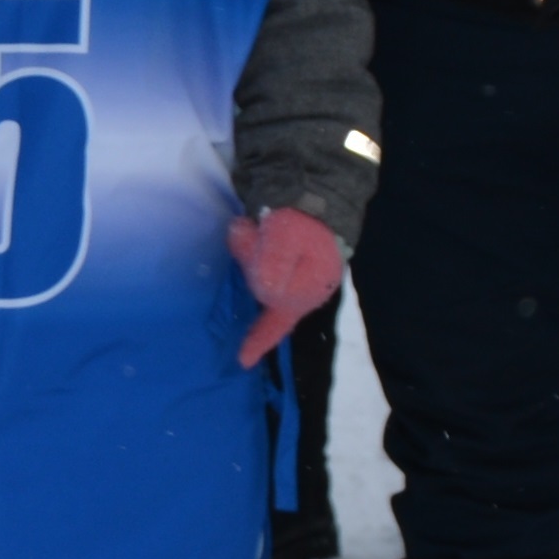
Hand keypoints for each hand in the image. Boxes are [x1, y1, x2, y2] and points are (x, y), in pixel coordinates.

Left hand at [227, 204, 343, 369]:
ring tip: (253, 226)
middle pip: (259, 291)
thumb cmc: (303, 221)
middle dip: (249, 263)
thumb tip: (268, 294)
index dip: (259, 341)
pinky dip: (246, 241)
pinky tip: (249, 225)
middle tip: (250, 233)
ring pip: (254, 273)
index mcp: (302, 293)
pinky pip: (254, 259)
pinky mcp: (280, 261)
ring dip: (247, 248)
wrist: (317, 197)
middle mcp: (296, 291)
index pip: (278, 323)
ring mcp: (289, 276)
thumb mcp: (286, 238)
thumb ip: (275, 262)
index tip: (242, 361)